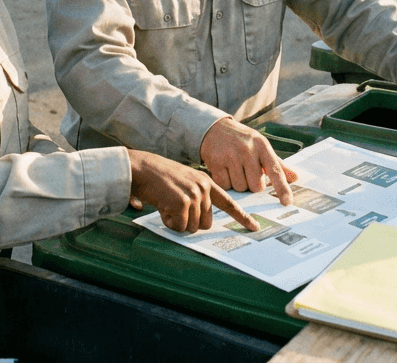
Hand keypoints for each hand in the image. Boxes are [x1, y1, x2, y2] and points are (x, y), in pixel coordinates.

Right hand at [127, 150, 255, 233]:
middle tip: (175, 210)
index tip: (254, 227)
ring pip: (192, 227)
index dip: (242, 217)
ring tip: (167, 206)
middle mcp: (203, 188)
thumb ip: (198, 196)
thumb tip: (202, 222)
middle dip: (190, 222)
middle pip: (206, 223)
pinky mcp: (182, 203)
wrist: (142, 169)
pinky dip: (169, 223)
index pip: (228, 202)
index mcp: (206, 182)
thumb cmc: (160, 178)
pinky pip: (180, 226)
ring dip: (178, 222)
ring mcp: (193, 195)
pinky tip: (162, 208)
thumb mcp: (185, 181)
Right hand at [199, 118, 298, 206]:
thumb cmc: (243, 141)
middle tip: (246, 173)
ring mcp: (231, 156)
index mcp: (262, 146)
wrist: (215, 128)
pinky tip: (223, 171)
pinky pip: (225, 186)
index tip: (287, 202)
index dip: (282, 188)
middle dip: (252, 185)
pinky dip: (225, 183)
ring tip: (234, 170)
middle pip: (256, 186)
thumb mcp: (261, 146)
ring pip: (240, 188)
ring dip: (238, 185)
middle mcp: (247, 150)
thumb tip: (295, 177)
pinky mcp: (216, 162)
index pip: (275, 170)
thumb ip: (276, 164)